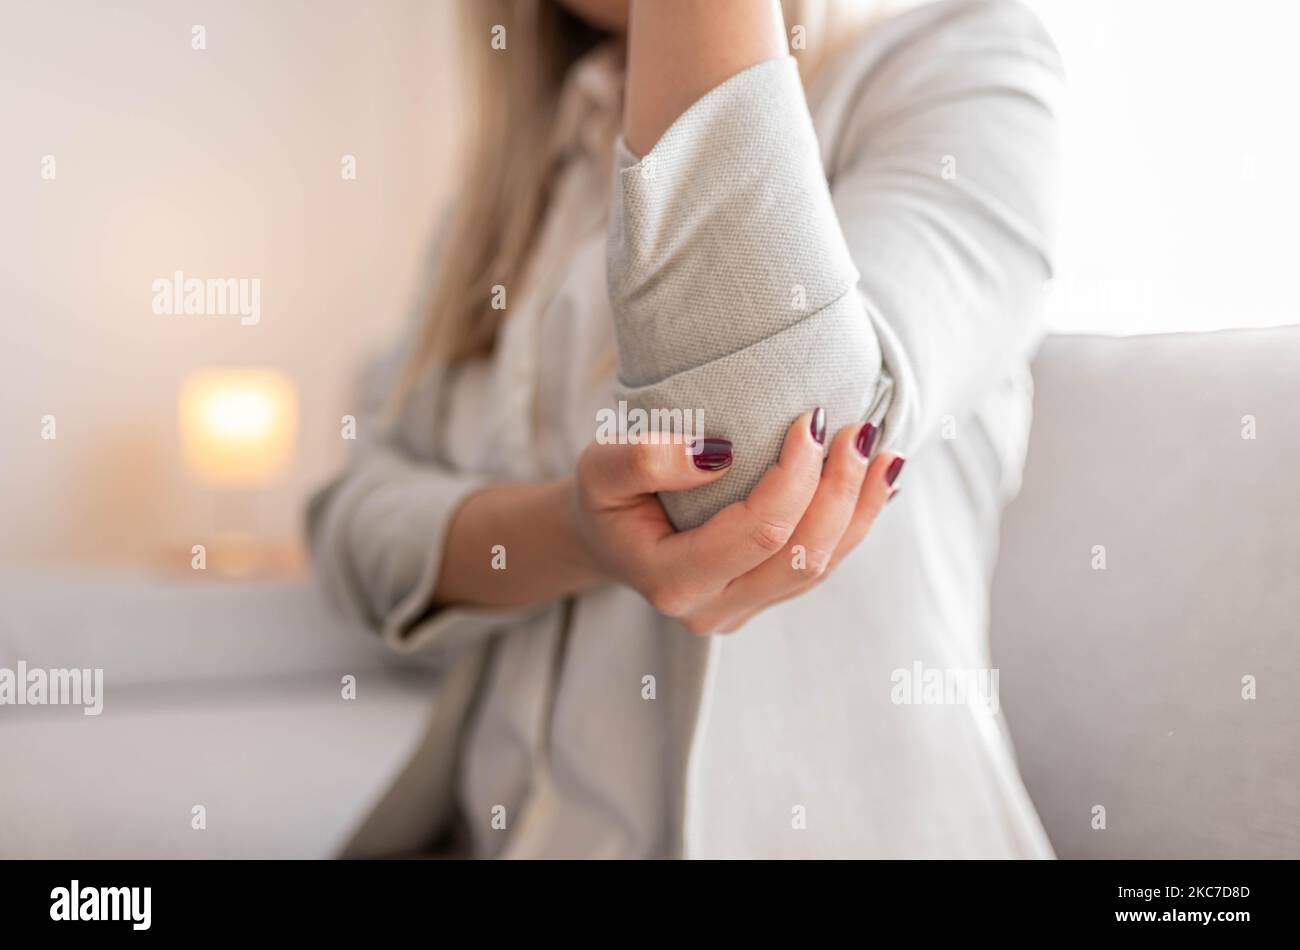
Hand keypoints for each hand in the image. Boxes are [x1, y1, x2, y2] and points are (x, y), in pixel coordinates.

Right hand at [572, 410, 903, 633]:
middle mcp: (712, 609)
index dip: (796, 477)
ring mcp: (742, 610)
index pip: (759, 532)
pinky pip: (820, 566)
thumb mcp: (600, 467)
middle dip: (841, 491)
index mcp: (673, 580)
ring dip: (859, 509)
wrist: (605, 538)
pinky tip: (874, 482)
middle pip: (803, 556)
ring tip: (883, 452)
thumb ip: (646, 459)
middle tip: (861, 428)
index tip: (811, 420)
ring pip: (821, 568)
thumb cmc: (605, 498)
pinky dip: (853, 522)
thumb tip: (721, 454)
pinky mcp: (763, 599)